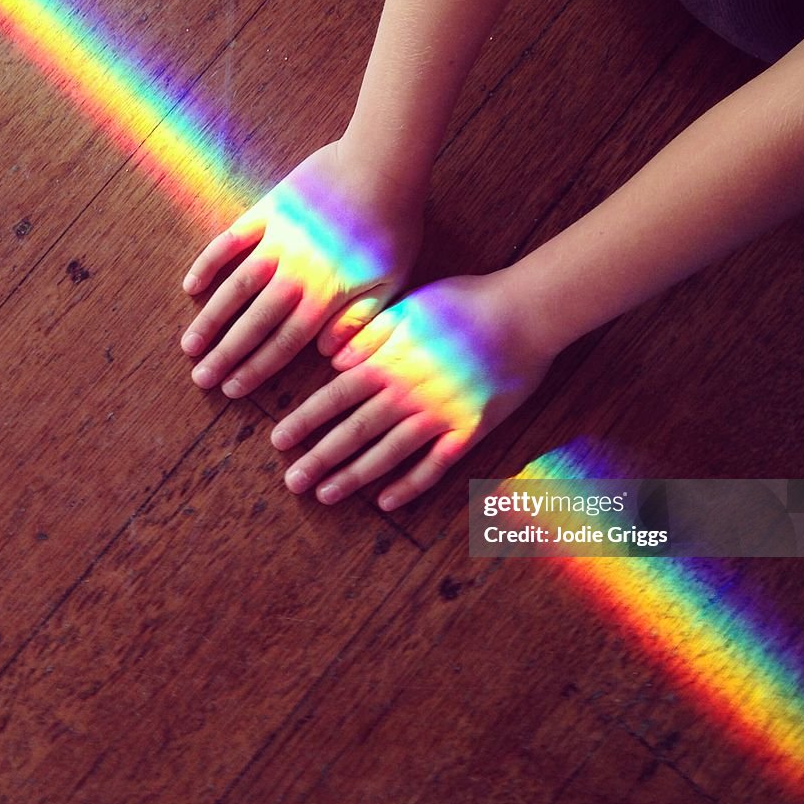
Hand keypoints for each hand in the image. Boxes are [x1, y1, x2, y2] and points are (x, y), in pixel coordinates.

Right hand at [180, 141, 422, 396]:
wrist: (382, 164)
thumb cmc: (395, 226)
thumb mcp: (390, 282)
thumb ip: (360, 322)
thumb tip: (329, 357)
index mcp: (325, 296)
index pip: (284, 343)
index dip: (256, 369)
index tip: (232, 390)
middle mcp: (294, 274)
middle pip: (253, 323)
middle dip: (225, 355)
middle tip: (201, 378)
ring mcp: (276, 241)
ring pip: (234, 288)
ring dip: (211, 319)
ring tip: (189, 345)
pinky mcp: (268, 210)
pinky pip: (231, 241)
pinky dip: (209, 263)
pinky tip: (190, 286)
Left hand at [270, 272, 556, 509]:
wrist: (525, 313)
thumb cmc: (465, 302)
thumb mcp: (408, 308)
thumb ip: (370, 334)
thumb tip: (334, 360)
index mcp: (389, 361)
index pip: (335, 397)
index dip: (305, 421)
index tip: (279, 442)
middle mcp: (407, 393)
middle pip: (354, 432)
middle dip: (320, 458)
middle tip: (292, 482)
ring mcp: (439, 415)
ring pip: (388, 454)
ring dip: (354, 477)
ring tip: (326, 495)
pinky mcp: (470, 430)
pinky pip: (435, 465)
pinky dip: (409, 485)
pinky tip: (386, 502)